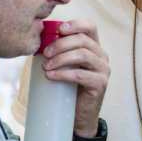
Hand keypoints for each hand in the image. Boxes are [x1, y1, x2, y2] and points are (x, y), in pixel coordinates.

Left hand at [40, 19, 109, 137]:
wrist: (78, 116)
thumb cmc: (68, 88)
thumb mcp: (64, 65)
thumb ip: (58, 51)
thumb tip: (38, 39)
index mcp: (94, 47)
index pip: (90, 26)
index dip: (75, 24)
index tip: (58, 29)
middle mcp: (102, 56)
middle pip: (83, 40)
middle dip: (60, 44)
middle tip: (45, 53)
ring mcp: (103, 70)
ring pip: (82, 55)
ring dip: (61, 58)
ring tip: (46, 66)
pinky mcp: (100, 84)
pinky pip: (81, 74)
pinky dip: (63, 73)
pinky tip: (50, 76)